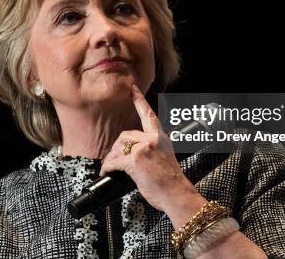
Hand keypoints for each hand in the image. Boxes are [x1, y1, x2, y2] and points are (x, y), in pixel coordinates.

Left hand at [99, 84, 205, 216]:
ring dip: (112, 158)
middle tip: (116, 161)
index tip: (133, 89)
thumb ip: (152, 149)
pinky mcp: (135, 160)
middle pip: (125, 136)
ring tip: (113, 169)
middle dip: (117, 148)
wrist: (177, 195)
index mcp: (161, 137)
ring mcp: (144, 148)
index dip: (139, 100)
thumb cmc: (171, 181)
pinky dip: (108, 167)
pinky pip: (114, 161)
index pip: (148, 115)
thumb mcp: (165, 157)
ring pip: (118, 147)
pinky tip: (108, 172)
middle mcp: (152, 139)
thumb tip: (133, 152)